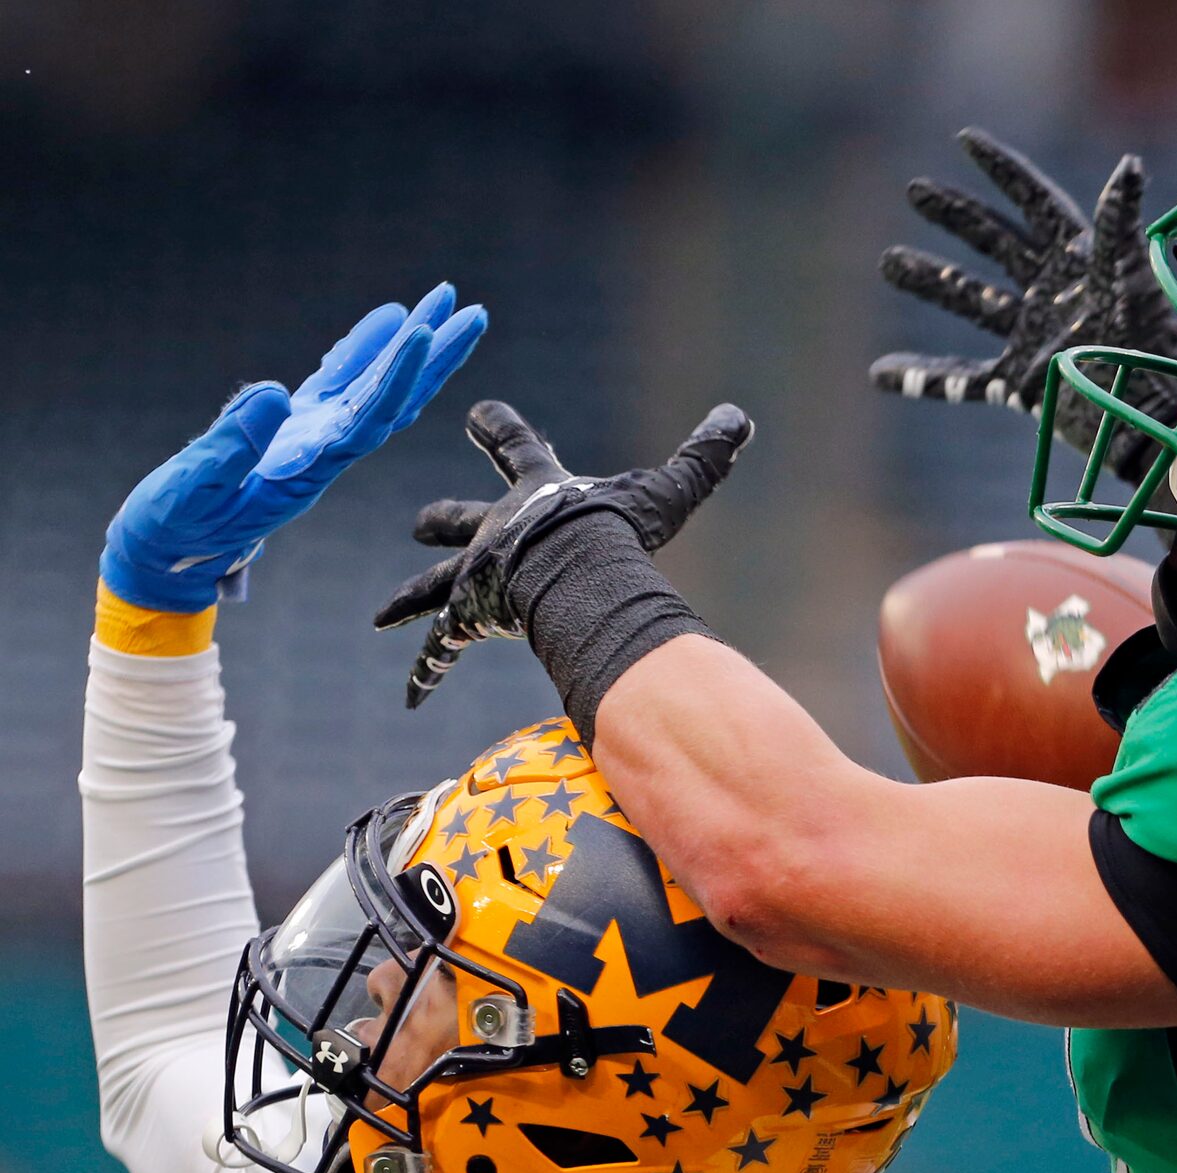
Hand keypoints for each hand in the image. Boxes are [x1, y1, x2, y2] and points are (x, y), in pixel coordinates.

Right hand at [100, 285, 485, 611]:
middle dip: (433, 355)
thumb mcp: (196, 489)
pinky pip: (340, 382)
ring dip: (412, 347)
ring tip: (444, 301)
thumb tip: (274, 392)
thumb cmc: (176, 528)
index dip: (399, 375)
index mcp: (309, 468)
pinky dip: (365, 349)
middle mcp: (325, 452)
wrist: (166, 553)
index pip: (369, 417)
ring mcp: (313, 438)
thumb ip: (231, 445)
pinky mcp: (292, 428)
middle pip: (394, 400)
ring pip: (376, 386)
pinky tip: (390, 318)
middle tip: (473, 312)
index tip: (424, 333)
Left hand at [373, 398, 752, 706]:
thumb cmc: (620, 531)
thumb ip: (702, 457)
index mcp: (536, 496)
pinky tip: (411, 697)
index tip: (477, 413)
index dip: (499, 429)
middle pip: (459, 520)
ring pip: (435, 589)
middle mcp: (497, 532)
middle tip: (420, 523)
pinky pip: (444, 650)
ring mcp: (479, 576)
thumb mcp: (668, 490)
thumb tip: (739, 417)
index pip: (516, 447)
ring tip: (380, 617)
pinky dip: (428, 673)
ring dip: (410, 601)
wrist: (576, 572)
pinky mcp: (471, 617)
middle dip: (442, 521)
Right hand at [869, 127, 1176, 471]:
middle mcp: (1051, 293)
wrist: (1152, 420)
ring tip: (888, 262)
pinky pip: (962, 380)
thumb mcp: (1135, 282)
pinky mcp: (1020, 383)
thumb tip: (1129, 164)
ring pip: (970, 301)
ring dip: (931, 282)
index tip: (964, 140)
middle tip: (915, 191)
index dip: (1002, 171)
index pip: (1034, 204)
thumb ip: (1120, 227)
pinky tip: (882, 373)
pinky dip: (922, 379)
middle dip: (956, 217)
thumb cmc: (1155, 350)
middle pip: (994, 242)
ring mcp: (1032, 337)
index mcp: (1079, 260)